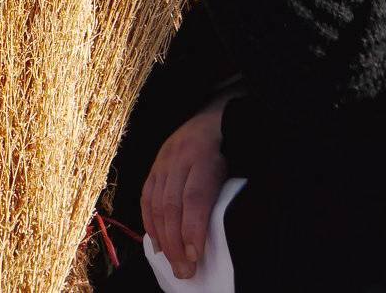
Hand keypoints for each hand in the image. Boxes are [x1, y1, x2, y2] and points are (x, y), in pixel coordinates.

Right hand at [141, 94, 234, 279]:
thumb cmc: (232, 146)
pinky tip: (157, 244)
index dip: (193, 228)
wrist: (214, 114)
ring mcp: (163, 160)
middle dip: (176, 242)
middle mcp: (179, 157)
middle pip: (172, 205)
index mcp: (205, 155)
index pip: (195, 197)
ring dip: (163, 239)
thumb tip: (223, 230)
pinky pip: (146, 197)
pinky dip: (150, 223)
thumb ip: (228, 191)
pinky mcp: (154, 165)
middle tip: (185, 270)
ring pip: (157, 204)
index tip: (196, 254)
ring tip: (173, 264)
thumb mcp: (238, 161)